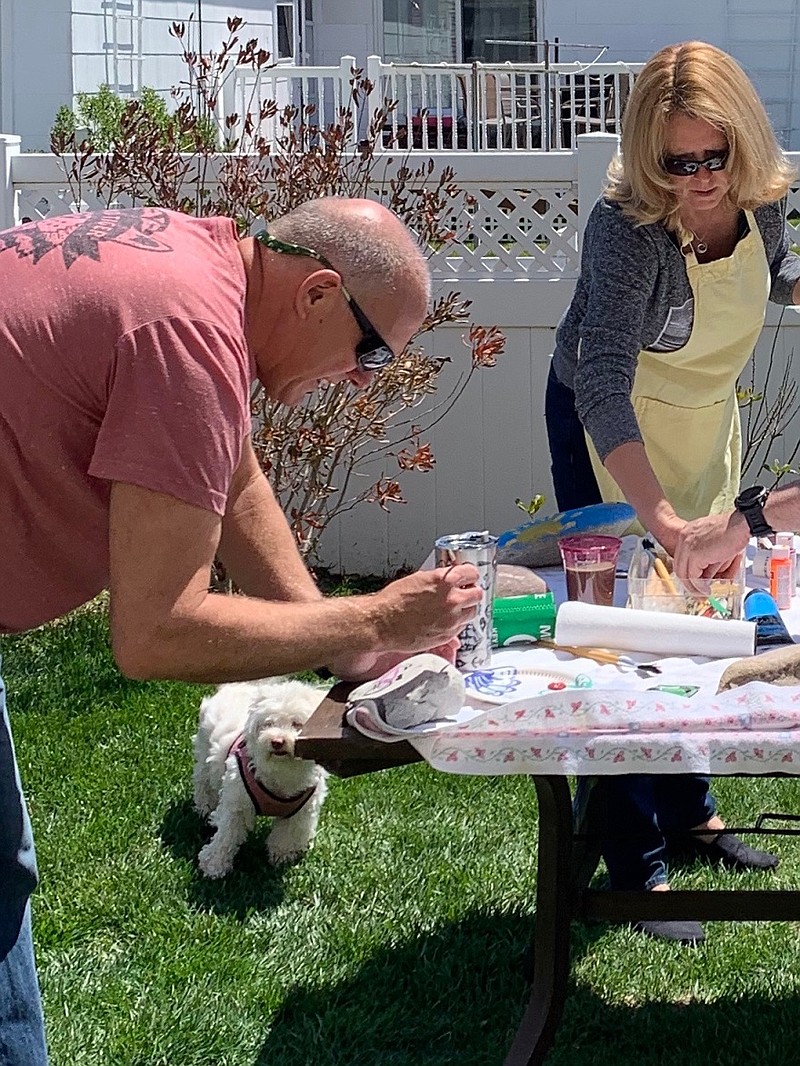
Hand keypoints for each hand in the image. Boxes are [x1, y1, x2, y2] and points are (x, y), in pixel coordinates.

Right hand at [326, 564, 480, 680]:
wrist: (382, 623)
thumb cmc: (393, 601)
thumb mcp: (417, 579)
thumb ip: (439, 580)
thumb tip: (450, 580)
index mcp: (444, 581)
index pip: (472, 573)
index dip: (469, 575)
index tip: (467, 577)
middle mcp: (452, 600)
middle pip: (477, 594)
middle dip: (471, 592)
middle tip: (463, 592)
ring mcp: (451, 619)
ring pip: (472, 612)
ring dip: (466, 609)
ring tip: (453, 608)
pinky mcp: (447, 635)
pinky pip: (461, 627)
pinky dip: (457, 623)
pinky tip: (444, 619)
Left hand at [672, 511, 749, 590]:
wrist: (742, 524)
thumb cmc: (734, 531)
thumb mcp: (715, 544)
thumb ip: (707, 558)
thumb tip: (705, 577)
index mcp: (688, 533)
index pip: (681, 558)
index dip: (688, 573)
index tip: (695, 584)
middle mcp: (684, 538)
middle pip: (680, 566)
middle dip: (689, 583)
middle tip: (698, 593)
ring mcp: (688, 546)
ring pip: (685, 573)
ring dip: (695, 586)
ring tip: (704, 594)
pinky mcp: (695, 554)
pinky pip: (693, 576)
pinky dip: (699, 586)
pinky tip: (706, 590)